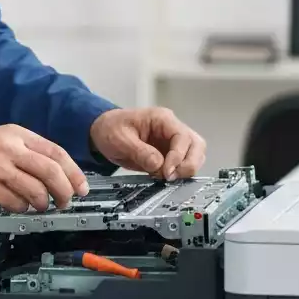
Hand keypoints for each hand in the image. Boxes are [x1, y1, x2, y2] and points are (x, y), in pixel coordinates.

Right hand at [0, 125, 89, 211]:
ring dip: (44, 203)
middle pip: (51, 171)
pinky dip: (22, 208)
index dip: (73, 172)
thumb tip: (54, 169)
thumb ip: (26, 149)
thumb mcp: (0, 136)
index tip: (81, 186)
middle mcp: (9, 148)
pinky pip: (15, 202)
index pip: (55, 152)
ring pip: (36, 189)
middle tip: (66, 200)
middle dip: (65, 190)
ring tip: (41, 205)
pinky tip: (19, 206)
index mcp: (16, 134)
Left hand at [90, 107, 205, 180]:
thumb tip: (159, 166)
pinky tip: (165, 179)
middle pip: (196, 145)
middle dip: (188, 164)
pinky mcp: (169, 153)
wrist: (102, 131)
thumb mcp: (120, 140)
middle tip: (171, 178)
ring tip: (167, 179)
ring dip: (186, 170)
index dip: (179, 157)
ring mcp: (172, 141)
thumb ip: (140, 152)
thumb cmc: (110, 128)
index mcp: (161, 118)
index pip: (182, 137)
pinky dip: (179, 173)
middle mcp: (171, 128)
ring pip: (195, 155)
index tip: (167, 172)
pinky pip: (183, 163)